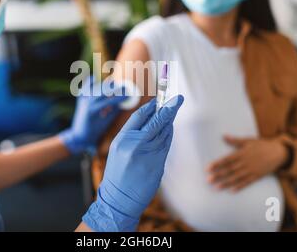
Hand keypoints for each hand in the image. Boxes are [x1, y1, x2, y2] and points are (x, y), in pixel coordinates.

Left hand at [59, 77, 126, 154]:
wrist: (79, 135)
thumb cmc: (95, 131)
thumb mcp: (106, 122)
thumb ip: (114, 111)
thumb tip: (123, 101)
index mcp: (94, 110)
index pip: (111, 100)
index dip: (121, 97)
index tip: (129, 94)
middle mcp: (88, 102)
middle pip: (103, 91)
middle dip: (114, 88)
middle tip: (123, 86)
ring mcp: (83, 100)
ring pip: (95, 88)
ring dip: (105, 85)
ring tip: (113, 83)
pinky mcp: (81, 99)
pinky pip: (84, 88)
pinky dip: (89, 82)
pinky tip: (94, 78)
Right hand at [82, 95, 183, 231]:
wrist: (119, 198)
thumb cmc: (118, 173)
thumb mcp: (119, 150)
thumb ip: (133, 135)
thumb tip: (151, 119)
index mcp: (122, 139)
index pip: (139, 116)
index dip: (151, 106)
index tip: (159, 99)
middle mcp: (135, 144)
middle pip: (156, 121)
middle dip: (168, 109)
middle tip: (178, 99)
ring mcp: (147, 154)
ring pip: (163, 132)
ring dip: (169, 122)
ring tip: (173, 112)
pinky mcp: (157, 163)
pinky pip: (166, 145)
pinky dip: (169, 135)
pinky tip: (169, 129)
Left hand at [207, 136, 287, 192]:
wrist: (278, 153)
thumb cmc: (261, 145)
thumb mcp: (248, 141)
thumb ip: (235, 140)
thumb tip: (223, 135)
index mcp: (241, 153)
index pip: (226, 160)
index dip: (216, 164)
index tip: (207, 168)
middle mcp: (245, 163)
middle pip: (229, 170)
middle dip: (218, 175)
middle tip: (208, 180)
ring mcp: (251, 170)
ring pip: (236, 178)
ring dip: (226, 183)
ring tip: (216, 187)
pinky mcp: (257, 176)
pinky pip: (247, 182)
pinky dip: (239, 187)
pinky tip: (231, 191)